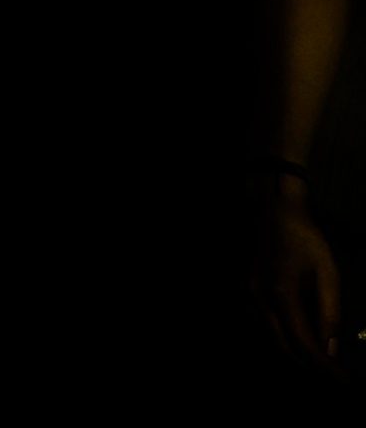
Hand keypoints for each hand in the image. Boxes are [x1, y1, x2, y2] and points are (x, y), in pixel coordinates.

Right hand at [251, 186, 343, 368]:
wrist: (277, 212)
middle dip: (309, 365)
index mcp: (282, 295)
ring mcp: (251, 296)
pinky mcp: (249, 291)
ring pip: (273, 337)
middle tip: (333, 374)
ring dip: (296, 352)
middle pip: (283, 346)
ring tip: (322, 360)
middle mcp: (261, 300)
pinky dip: (285, 337)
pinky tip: (301, 337)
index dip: (324, 366)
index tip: (342, 379)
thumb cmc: (306, 240)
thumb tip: (331, 348)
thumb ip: (330, 313)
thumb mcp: (328, 274)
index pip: (304, 343)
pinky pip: (267, 324)